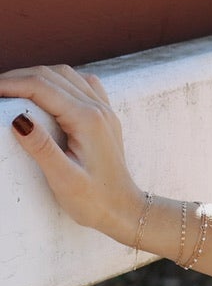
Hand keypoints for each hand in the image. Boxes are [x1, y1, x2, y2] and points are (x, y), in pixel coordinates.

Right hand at [1, 65, 142, 242]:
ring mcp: (103, 110)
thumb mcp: (64, 180)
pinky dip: (58, 80)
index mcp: (87, 120)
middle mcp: (98, 108)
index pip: (42, 87)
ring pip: (67, 75)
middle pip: (52, 75)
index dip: (12, 84)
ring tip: (11, 88)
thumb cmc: (95, 201)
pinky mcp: (104, 116)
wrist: (125, 210)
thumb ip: (42, 148)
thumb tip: (17, 119)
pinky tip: (46, 90)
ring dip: (37, 76)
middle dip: (19, 77)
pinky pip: (81, 84)